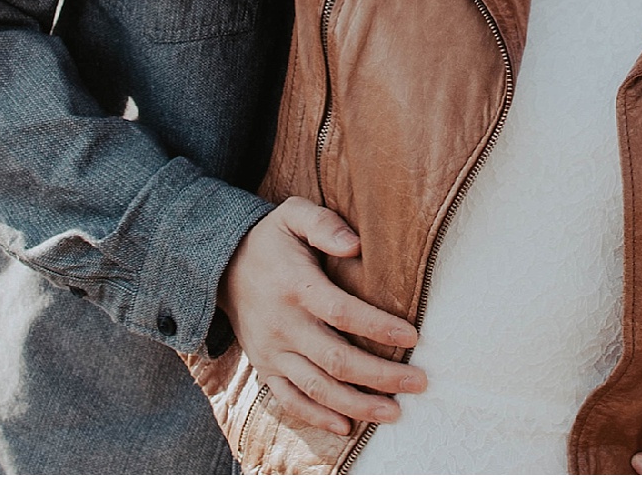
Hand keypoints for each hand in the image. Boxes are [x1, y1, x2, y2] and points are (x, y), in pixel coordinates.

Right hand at [217, 197, 426, 435]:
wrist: (221, 267)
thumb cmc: (270, 240)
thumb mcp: (293, 215)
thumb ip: (324, 224)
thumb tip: (356, 245)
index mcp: (295, 286)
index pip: (341, 312)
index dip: (378, 327)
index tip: (412, 336)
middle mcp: (283, 324)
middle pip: (336, 359)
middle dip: (380, 376)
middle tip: (419, 382)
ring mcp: (272, 351)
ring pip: (316, 388)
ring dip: (357, 404)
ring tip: (394, 411)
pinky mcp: (264, 367)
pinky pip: (290, 400)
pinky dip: (318, 418)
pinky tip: (349, 426)